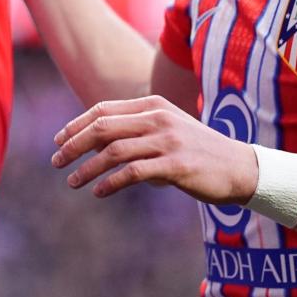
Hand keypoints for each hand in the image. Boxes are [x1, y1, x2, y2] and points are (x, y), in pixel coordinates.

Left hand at [50, 96, 259, 202]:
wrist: (240, 168)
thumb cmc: (198, 151)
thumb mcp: (167, 129)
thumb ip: (136, 130)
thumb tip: (94, 142)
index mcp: (154, 105)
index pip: (103, 110)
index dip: (75, 125)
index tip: (58, 140)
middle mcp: (158, 118)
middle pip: (102, 127)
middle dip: (73, 145)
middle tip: (55, 161)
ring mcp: (167, 140)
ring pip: (114, 151)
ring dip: (87, 168)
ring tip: (72, 181)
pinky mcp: (176, 165)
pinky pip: (133, 173)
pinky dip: (110, 182)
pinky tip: (98, 192)